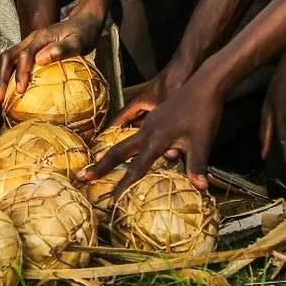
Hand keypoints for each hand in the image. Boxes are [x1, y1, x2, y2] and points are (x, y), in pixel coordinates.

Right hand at [0, 3, 105, 106]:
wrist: (84, 22)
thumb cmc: (84, 33)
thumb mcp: (78, 41)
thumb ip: (61, 49)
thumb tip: (40, 60)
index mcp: (40, 38)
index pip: (24, 55)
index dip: (20, 73)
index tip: (20, 90)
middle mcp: (29, 40)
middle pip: (7, 57)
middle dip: (1, 78)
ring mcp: (28, 45)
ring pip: (7, 60)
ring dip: (1, 78)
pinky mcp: (30, 51)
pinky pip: (14, 63)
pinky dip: (9, 77)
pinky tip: (10, 93)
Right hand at [82, 69, 224, 191]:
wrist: (204, 83)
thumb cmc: (203, 112)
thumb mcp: (202, 141)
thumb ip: (196, 164)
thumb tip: (200, 188)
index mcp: (154, 138)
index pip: (135, 168)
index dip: (123, 187)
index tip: (111, 203)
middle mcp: (147, 131)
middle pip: (118, 151)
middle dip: (100, 165)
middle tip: (81, 177)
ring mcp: (150, 123)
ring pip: (125, 142)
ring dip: (111, 156)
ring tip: (98, 167)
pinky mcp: (156, 118)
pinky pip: (137, 136)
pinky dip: (127, 147)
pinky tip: (131, 150)